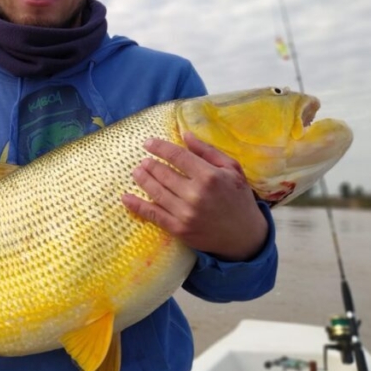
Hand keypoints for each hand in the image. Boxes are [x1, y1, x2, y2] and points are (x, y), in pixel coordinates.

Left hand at [122, 133, 267, 260]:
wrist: (244, 236)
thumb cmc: (238, 198)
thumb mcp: (231, 169)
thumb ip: (207, 151)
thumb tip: (185, 135)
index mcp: (209, 176)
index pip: (177, 156)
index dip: (160, 148)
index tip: (148, 143)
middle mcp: (195, 194)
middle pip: (163, 174)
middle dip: (149, 165)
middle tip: (143, 161)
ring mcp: (185, 213)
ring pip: (156, 192)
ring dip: (142, 180)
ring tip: (136, 172)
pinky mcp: (178, 229)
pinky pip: (153, 215)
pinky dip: (137, 206)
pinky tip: (126, 198)